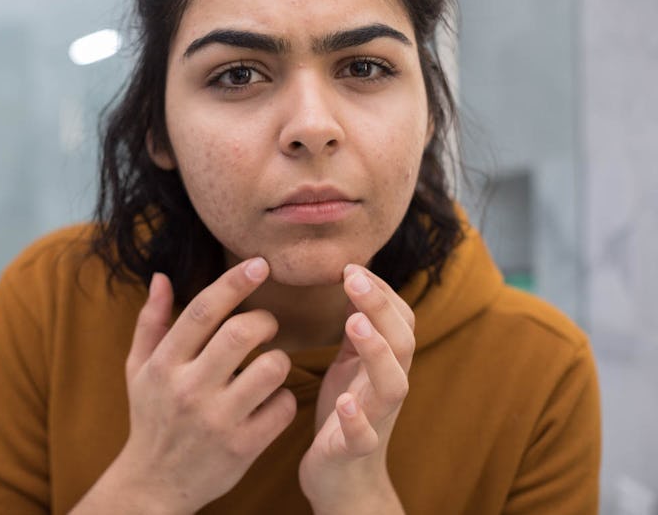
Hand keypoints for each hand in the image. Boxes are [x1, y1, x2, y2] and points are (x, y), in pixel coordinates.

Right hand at [88, 258, 296, 513]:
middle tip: (265, 326)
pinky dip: (283, 399)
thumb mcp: (138, 369)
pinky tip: (270, 401)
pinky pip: (282, 407)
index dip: (235, 282)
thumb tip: (162, 276)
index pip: (203, 311)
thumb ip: (152, 321)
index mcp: (164, 365)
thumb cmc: (150, 417)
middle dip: (265, 320)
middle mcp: (189, 390)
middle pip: (241, 333)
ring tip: (269, 366)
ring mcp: (217, 420)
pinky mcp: (243, 447)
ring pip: (271, 368)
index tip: (260, 264)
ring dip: (279, 360)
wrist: (152, 484)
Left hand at [299, 264, 414, 514]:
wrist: (343, 480)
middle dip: (381, 306)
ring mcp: (376, 419)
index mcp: (385, 365)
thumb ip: (356, 330)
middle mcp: (388, 388)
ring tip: (354, 323)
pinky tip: (343, 402)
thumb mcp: (350, 365)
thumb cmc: (345, 415)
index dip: (381, 291)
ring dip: (376, 351)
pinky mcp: (355, 450)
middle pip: (402, 342)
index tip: (351, 266)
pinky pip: (363, 435)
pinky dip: (356, 418)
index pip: (399, 320)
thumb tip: (354, 279)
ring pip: (392, 385)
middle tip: (353, 277)